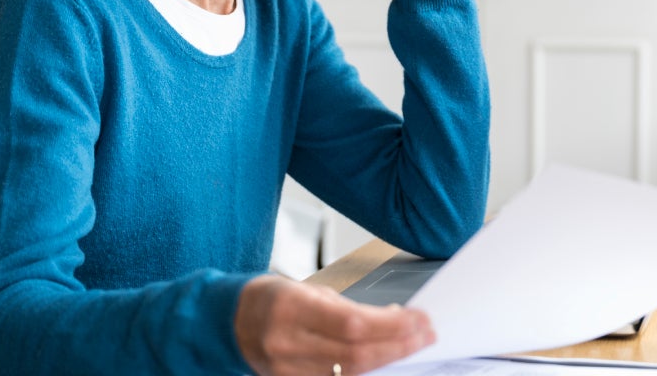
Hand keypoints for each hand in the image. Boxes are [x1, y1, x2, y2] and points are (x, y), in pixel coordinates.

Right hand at [235, 274, 435, 375]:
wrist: (230, 323)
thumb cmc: (270, 298)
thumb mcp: (306, 289)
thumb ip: (347, 307)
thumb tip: (391, 319)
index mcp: (291, 309)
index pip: (352, 324)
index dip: (391, 326)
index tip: (419, 319)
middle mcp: (287, 343)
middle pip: (356, 353)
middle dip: (398, 344)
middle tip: (426, 334)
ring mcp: (287, 370)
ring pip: (350, 372)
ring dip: (387, 359)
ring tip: (413, 346)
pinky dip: (364, 371)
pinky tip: (384, 360)